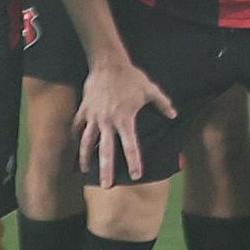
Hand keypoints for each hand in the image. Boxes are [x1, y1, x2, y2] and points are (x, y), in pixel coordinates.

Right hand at [75, 54, 177, 183]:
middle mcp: (108, 122)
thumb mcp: (150, 90)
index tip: (136, 175)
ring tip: (85, 172)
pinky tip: (76, 150)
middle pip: (105, 150)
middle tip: (107, 186)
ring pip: (86, 142)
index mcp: (125, 119)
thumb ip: (162, 104)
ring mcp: (93, 117)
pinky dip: (75, 139)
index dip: (134, 161)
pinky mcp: (84, 110)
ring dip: (85, 159)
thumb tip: (173, 115)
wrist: (108, 63)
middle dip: (106, 170)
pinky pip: (77, 128)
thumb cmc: (131, 77)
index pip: (130, 146)